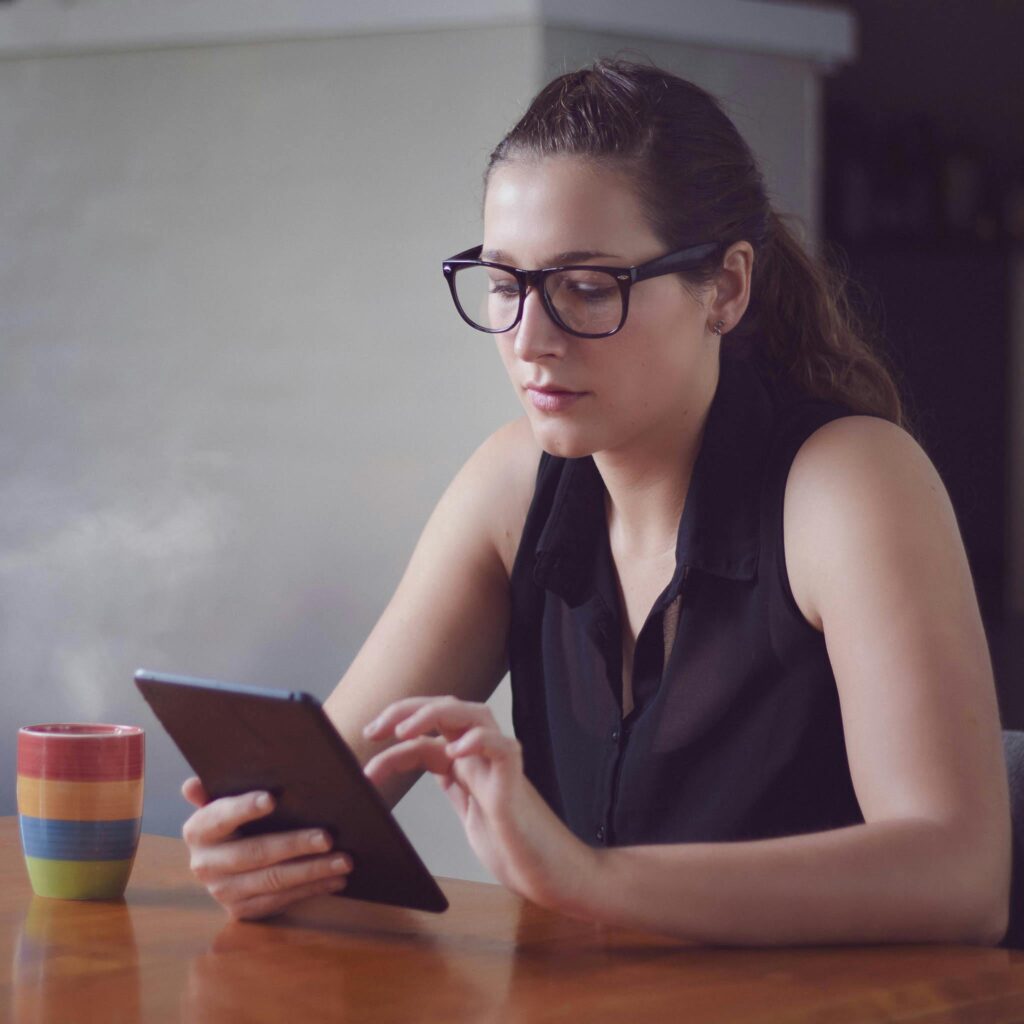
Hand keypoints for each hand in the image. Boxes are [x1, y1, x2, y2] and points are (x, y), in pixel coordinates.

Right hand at [180, 777, 353, 919]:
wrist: (222, 860)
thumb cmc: (234, 819)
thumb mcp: (223, 801)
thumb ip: (213, 791)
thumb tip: (191, 786)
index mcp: (198, 830)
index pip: (220, 817)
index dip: (244, 808)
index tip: (272, 799)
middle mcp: (205, 864)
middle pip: (255, 853)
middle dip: (295, 845)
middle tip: (328, 837)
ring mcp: (222, 891)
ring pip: (273, 881)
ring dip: (313, 871)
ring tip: (344, 860)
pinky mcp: (241, 911)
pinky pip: (281, 901)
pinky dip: (312, 890)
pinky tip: (336, 879)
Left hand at [362, 697, 598, 914]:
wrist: (554, 876)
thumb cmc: (516, 847)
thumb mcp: (469, 814)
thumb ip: (453, 787)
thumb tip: (419, 772)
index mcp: (468, 765)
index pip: (429, 733)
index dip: (395, 735)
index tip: (367, 744)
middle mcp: (483, 758)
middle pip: (448, 710)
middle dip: (406, 710)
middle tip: (373, 729)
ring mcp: (501, 768)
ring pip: (474, 715)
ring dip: (435, 715)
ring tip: (405, 731)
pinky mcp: (516, 785)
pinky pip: (503, 748)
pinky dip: (479, 742)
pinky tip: (456, 751)